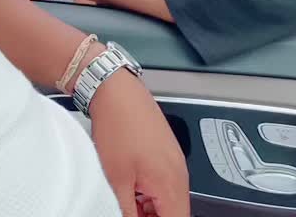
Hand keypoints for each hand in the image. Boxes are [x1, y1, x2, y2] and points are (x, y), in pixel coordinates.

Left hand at [89, 69, 189, 216]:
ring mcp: (175, 160)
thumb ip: (127, 212)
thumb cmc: (117, 126)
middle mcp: (179, 173)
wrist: (116, 90)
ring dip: (151, 207)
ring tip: (127, 199)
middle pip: (174, 212)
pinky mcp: (167, 151)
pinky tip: (131, 186)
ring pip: (169, 199)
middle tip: (129, 211)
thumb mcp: (117, 180)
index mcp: (172, 184)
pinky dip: (151, 191)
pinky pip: (165, 182)